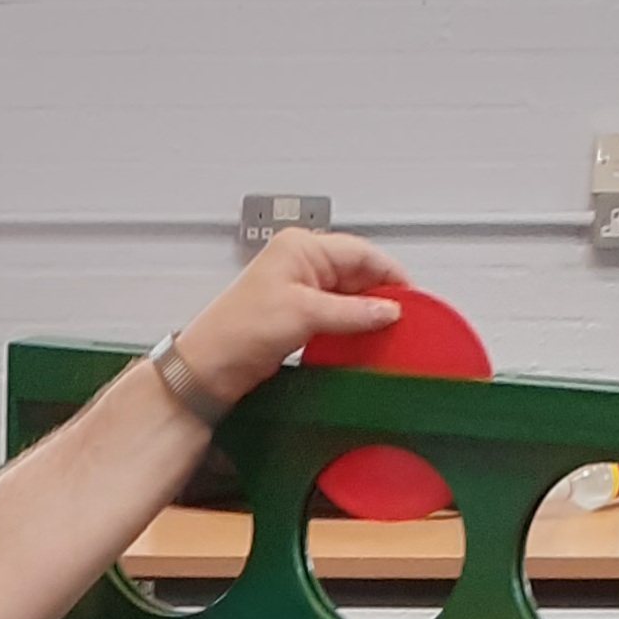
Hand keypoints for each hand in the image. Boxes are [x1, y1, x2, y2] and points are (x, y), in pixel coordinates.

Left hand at [175, 228, 407, 406]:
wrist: (207, 370)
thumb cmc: (236, 331)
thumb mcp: (303, 314)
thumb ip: (351, 312)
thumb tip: (387, 310)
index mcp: (300, 247)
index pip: (361, 252)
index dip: (389, 274)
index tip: (411, 298)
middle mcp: (299, 264)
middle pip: (356, 273)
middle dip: (379, 295)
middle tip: (401, 318)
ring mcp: (296, 290)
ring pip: (346, 296)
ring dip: (364, 314)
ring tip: (384, 331)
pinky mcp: (293, 317)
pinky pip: (333, 316)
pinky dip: (348, 326)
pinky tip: (359, 340)